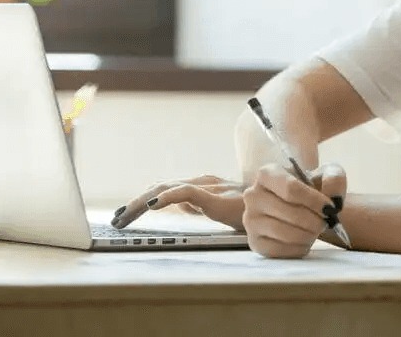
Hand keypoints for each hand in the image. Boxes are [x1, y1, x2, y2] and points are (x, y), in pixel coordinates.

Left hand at [111, 174, 246, 230]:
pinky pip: (188, 192)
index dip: (142, 199)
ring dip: (143, 201)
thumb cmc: (256, 208)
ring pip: (168, 188)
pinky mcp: (218, 196)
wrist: (285, 205)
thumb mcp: (220, 208)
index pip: (165, 189)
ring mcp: (211, 187)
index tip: (122, 214)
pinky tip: (153, 204)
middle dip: (135, 203)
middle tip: (115, 218)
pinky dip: (168, 196)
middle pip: (162, 187)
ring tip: (123, 214)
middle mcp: (203, 182)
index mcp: (202, 186)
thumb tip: (179, 205)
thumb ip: (201, 204)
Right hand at [243, 162, 346, 257]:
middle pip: (288, 212)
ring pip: (284, 232)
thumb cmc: (314, 190)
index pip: (291, 188)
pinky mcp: (254, 242)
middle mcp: (253, 195)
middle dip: (314, 220)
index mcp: (267, 173)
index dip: (314, 201)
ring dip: (308, 235)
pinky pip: (279, 250)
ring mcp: (250, 220)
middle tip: (326, 223)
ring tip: (316, 230)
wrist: (304, 209)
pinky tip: (306, 240)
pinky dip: (298, 248)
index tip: (330, 209)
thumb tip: (332, 197)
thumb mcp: (328, 175)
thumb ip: (335, 179)